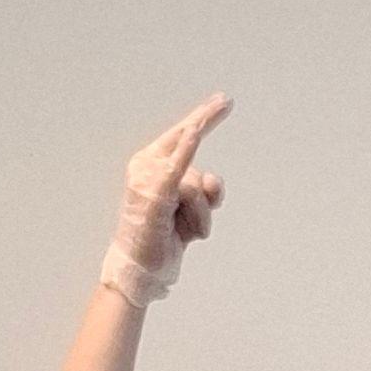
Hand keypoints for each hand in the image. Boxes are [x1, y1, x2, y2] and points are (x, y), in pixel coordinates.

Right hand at [103, 94, 231, 304]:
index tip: (225, 101)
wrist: (142, 270)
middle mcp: (146, 164)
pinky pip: (176, 168)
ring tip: (181, 230)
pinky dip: (186, 150)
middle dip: (207, 117)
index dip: (204, 116)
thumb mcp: (193, 213)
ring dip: (200, 216)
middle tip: (228, 99)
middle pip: (190, 140)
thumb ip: (207, 193)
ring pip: (199, 184)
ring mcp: (148, 177)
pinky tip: (196, 132)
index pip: (183, 136)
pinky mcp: (155, 193)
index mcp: (152, 163)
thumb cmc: (164, 239)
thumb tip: (212, 180)